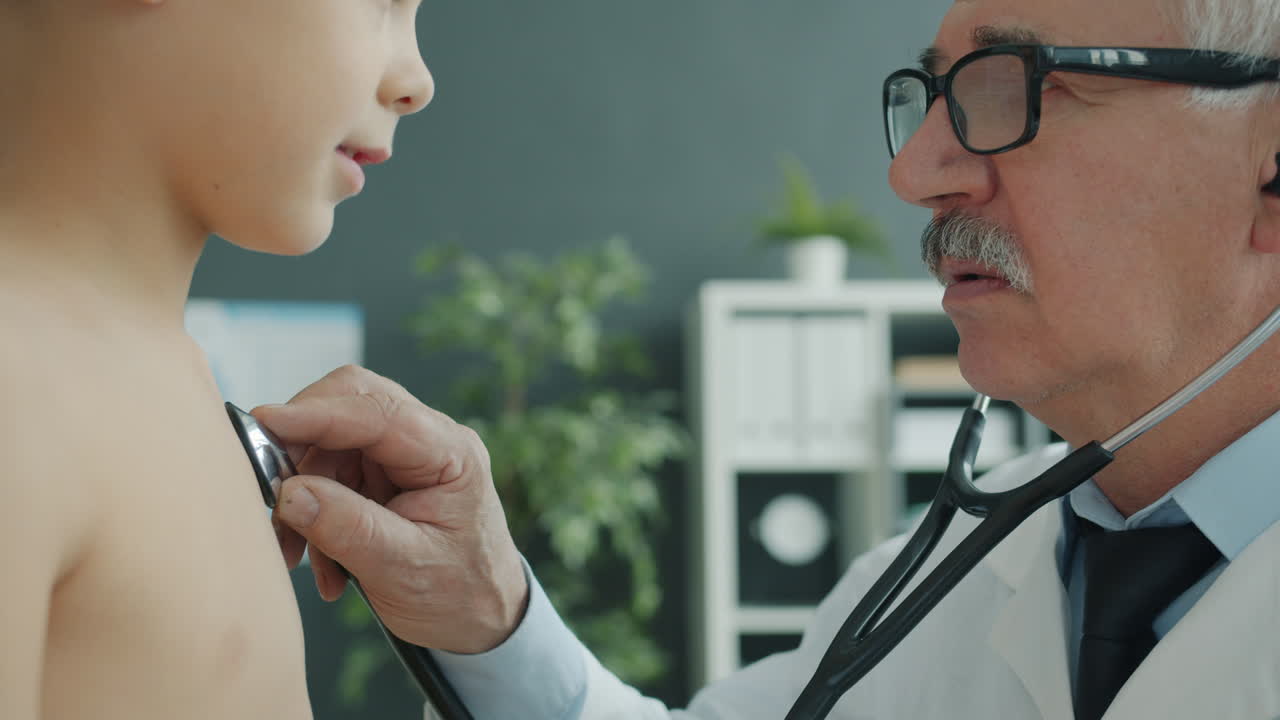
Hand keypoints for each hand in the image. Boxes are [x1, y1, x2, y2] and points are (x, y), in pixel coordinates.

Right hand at [252, 365, 528, 653]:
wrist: (481, 620)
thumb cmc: (458, 594)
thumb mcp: (402, 568)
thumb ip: (347, 529)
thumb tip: (289, 493)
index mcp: (451, 453)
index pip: (377, 413)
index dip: (316, 414)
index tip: (262, 423)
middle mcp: (431, 440)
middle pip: (350, 403)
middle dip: (301, 444)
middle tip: (272, 491)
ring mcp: (407, 454)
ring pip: (332, 441)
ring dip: (303, 493)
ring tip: (299, 554)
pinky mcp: (385, 474)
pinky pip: (331, 472)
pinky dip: (314, 511)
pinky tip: (322, 561)